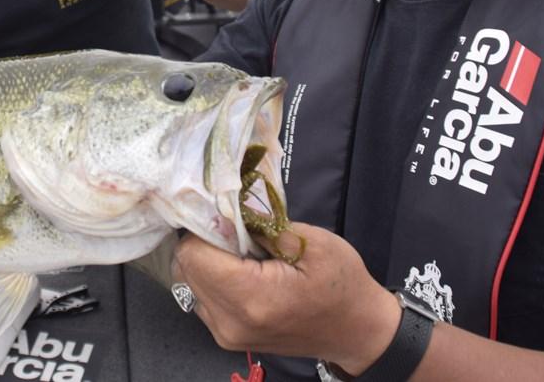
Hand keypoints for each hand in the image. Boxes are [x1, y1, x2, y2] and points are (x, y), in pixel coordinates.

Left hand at [172, 223, 399, 372]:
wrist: (357, 332)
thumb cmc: (342, 285)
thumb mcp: (314, 244)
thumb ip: (266, 225)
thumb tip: (228, 207)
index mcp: (252, 298)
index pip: (193, 254)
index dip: (207, 227)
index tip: (229, 215)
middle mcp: (230, 322)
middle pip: (186, 267)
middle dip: (206, 241)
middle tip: (237, 230)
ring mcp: (226, 334)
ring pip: (189, 280)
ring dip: (208, 260)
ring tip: (243, 252)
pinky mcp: (227, 336)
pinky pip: (201, 295)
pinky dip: (214, 277)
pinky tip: (243, 271)